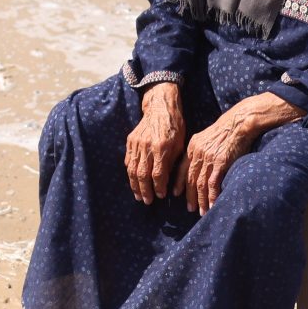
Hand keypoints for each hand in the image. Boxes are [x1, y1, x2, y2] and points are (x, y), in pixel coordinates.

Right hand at [125, 83, 187, 204]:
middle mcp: (147, 146)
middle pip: (142, 174)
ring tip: (138, 195)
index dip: (158, 187)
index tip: (160, 196)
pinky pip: (128, 160)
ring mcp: (136, 143)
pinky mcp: (130, 141)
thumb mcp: (179, 145)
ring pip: (132, 169)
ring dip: (134, 185)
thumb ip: (171, 163)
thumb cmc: (175, 127)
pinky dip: (130, 172)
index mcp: (161, 147)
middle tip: (147, 201)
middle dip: (144, 190)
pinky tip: (133, 180)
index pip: (157, 174)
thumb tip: (166, 183)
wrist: (160, 108)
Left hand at [181, 93, 301, 214]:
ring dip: (201, 200)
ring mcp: (209, 158)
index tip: (175, 194)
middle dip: (190, 196)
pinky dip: (212, 197)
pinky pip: (213, 184)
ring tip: (202, 211)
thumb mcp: (206, 138)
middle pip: (190, 179)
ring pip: (201, 184)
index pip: (181, 168)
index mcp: (193, 147)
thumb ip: (200, 151)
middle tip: (190, 209)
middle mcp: (198, 153)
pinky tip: (213, 205)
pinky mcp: (221, 162)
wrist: (239, 122)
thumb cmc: (225, 131)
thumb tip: (198, 165)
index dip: (178, 182)